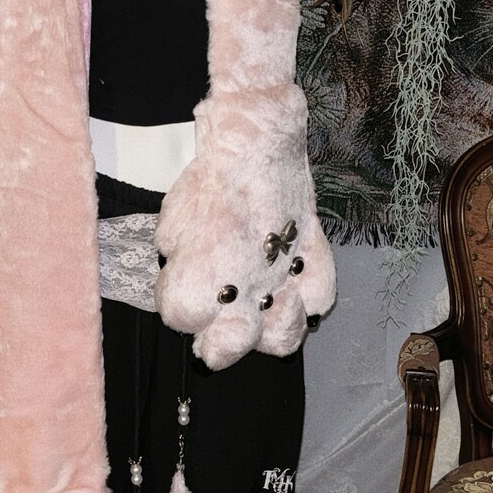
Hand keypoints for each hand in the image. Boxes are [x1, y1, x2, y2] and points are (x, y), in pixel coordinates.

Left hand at [156, 84, 335, 369]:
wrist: (254, 144)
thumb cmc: (208, 181)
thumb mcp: (172, 224)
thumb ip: (179, 264)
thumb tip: (189, 277)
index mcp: (199, 283)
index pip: (182, 319)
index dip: (178, 304)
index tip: (180, 284)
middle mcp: (243, 291)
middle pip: (228, 349)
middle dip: (217, 345)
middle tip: (215, 331)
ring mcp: (282, 279)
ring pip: (282, 337)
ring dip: (267, 331)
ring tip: (258, 313)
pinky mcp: (313, 259)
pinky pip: (319, 297)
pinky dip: (306, 298)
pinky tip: (291, 287)